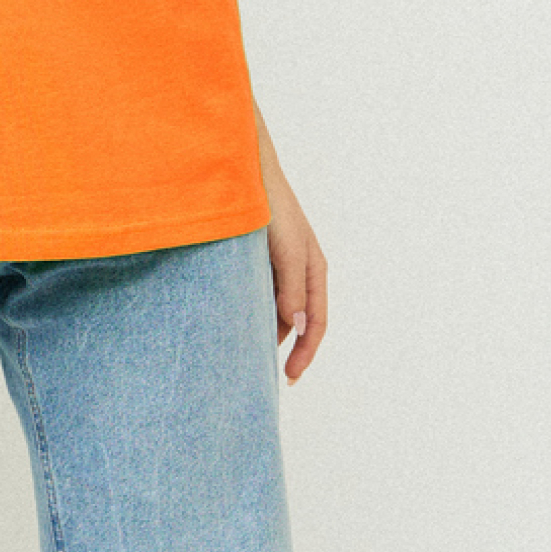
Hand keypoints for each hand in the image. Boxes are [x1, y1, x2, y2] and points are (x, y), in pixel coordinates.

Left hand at [256, 110, 326, 383]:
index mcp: (314, 269)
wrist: (245, 172)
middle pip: (298, 322)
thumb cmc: (270, 208)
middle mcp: (300, 269)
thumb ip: (290, 289)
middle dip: (287, 351)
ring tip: (246, 357)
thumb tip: (296, 329)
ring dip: (267, 333)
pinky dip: (253, 313)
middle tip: (267, 379)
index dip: (304, 354)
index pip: (316, 323)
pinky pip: (262, 295)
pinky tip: (235, 324)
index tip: (288, 378)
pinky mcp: (260, 259)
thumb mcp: (285, 252)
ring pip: (278, 310)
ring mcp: (280, 264)